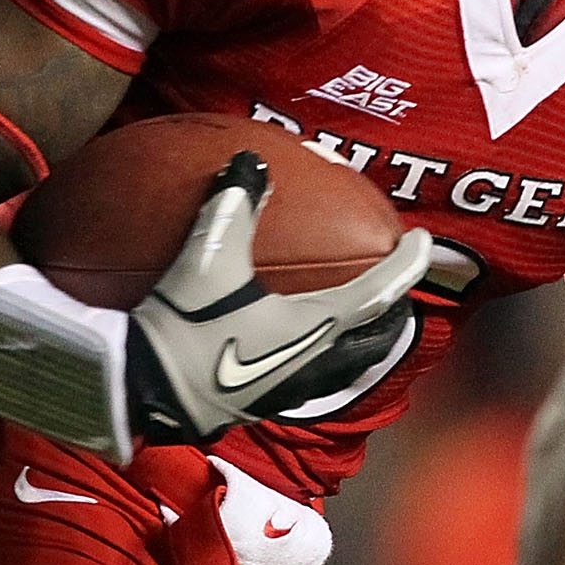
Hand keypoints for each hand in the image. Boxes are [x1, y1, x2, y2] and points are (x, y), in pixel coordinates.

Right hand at [124, 151, 431, 442]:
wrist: (141, 391)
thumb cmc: (184, 326)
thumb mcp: (208, 257)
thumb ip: (234, 206)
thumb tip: (250, 163)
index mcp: (317, 327)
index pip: (381, 292)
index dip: (407, 264)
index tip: (424, 241)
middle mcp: (314, 363)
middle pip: (375, 338)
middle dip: (393, 311)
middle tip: (398, 286)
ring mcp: (289, 388)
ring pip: (347, 365)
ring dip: (364, 339)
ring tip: (363, 317)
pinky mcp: (261, 401)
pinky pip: (313, 378)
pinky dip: (326, 355)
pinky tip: (302, 342)